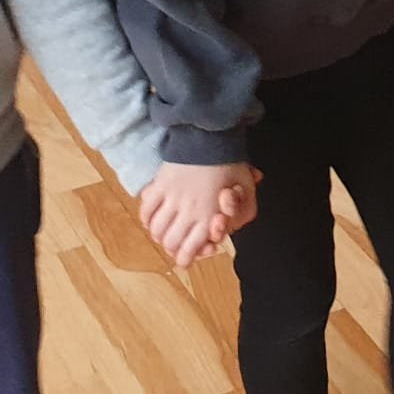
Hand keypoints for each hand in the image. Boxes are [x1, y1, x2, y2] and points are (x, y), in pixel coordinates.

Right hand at [140, 162, 258, 268]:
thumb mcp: (247, 190)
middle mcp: (188, 211)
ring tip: (165, 232)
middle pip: (170, 242)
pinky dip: (146, 218)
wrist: (211, 135)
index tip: (187, 258)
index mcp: (208, 216)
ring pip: (156, 229)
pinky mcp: (159, 184)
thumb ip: (243, 213)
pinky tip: (152, 218)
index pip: (190, 250)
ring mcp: (171, 198)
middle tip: (178, 244)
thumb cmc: (231, 163)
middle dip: (173, 248)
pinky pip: (145, 209)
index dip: (186, 258)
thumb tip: (228, 228)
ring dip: (159, 235)